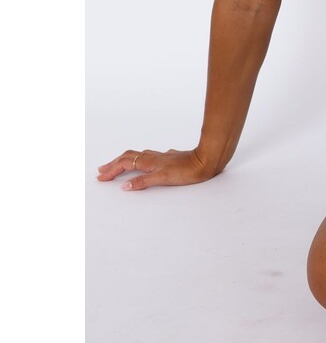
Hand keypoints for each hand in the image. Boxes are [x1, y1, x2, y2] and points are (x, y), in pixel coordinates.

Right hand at [96, 148, 217, 190]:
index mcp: (149, 161)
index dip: (112, 170)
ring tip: (117, 165)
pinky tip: (144, 163)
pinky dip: (139, 160)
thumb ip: (143, 182)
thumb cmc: (187, 170)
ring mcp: (162, 157)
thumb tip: (124, 186)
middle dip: (114, 164)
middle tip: (102, 170)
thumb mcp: (163, 178)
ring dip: (125, 161)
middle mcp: (153, 157)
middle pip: (128, 157)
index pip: (125, 164)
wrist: (207, 160)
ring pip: (138, 156)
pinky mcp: (170, 159)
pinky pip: (149, 157)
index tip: (101, 177)